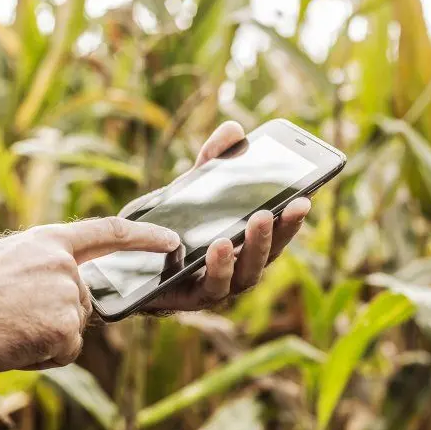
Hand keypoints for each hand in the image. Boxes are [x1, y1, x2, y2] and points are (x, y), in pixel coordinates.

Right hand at [0, 218, 178, 371]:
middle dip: (54, 319)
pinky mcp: (64, 328)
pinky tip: (11, 344)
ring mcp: (67, 295)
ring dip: (42, 339)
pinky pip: (62, 353)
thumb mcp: (1, 262)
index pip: (108, 233)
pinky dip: (39, 357)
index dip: (144, 237)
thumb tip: (62, 291)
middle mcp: (65, 265)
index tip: (174, 242)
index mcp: (47, 241)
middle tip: (8, 319)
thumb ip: (39, 271)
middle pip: (82, 302)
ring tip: (4, 329)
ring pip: (71, 330)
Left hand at [124, 121, 311, 311]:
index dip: (294, 216)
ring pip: (247, 274)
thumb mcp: (189, 188)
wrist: (121, 259)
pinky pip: (211, 287)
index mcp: (242, 245)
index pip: (276, 232)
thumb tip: (234, 130)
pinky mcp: (191, 299)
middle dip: (285, 228)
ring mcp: (217, 286)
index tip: (308, 193)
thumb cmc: (166, 226)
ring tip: (260, 218)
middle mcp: (236, 269)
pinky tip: (219, 245)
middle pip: (269, 253)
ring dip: (257, 246)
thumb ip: (211, 161)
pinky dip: (219, 267)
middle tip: (296, 203)